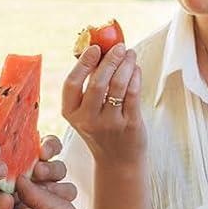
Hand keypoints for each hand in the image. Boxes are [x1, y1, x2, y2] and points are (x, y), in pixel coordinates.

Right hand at [61, 44, 146, 172]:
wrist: (118, 162)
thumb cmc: (102, 131)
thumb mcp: (86, 112)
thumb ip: (88, 84)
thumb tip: (98, 49)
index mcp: (72, 113)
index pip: (72, 83)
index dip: (83, 63)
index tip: (95, 48)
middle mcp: (88, 120)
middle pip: (98, 82)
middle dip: (110, 59)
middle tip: (119, 46)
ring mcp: (110, 124)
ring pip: (118, 86)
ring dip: (126, 64)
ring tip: (130, 54)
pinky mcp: (130, 125)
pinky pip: (133, 94)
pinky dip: (135, 76)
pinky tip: (135, 68)